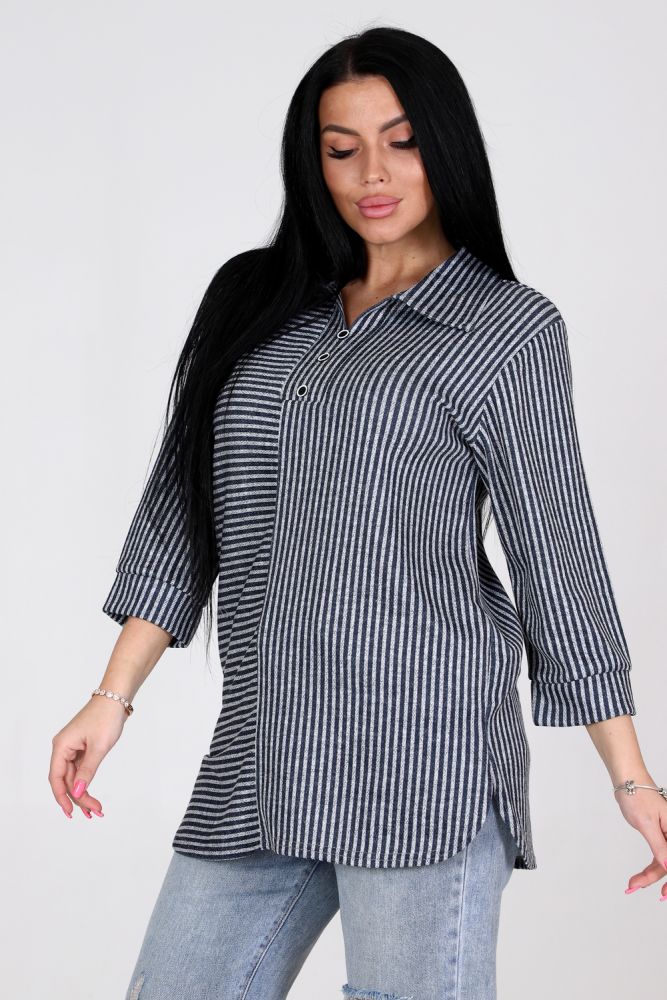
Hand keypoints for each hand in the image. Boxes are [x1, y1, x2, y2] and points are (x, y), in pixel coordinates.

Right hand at [49, 695, 127, 818]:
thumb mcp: (99, 747)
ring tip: (95, 809)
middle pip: (65, 780)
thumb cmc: (106, 718)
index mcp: (62, 746)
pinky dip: (85, 782)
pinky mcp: (81, 748)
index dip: (62, 797)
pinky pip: (79, 770)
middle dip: (78, 798)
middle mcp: (63, 748)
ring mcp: (72, 748)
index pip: (56, 778)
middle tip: (94, 812)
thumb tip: (77, 792)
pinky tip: (90, 794)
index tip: (71, 813)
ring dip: (82, 793)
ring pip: (73, 777)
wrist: (115, 699)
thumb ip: (87, 771)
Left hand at [615, 776, 666, 901]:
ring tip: (632, 885)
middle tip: (637, 887)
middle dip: (656, 879)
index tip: (664, 894)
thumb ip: (661, 847)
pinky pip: (658, 857)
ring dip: (649, 876)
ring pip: (663, 863)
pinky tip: (638, 879)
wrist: (628, 780)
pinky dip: (648, 868)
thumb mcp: (647, 824)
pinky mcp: (660, 836)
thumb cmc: (638, 795)